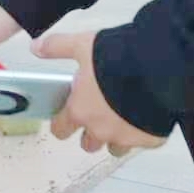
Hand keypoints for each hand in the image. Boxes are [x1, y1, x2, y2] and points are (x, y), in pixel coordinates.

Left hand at [35, 32, 166, 157]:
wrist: (158, 68)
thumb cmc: (116, 58)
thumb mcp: (83, 45)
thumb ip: (58, 47)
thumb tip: (35, 48)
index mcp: (79, 110)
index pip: (60, 129)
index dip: (62, 122)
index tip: (68, 114)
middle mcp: (100, 130)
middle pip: (88, 143)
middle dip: (91, 130)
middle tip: (100, 109)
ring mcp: (125, 138)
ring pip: (115, 147)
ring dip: (116, 135)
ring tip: (125, 113)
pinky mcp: (150, 140)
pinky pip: (142, 141)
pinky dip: (143, 131)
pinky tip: (147, 113)